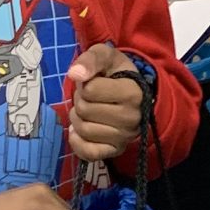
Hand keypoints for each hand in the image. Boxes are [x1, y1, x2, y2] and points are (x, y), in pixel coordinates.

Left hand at [65, 43, 143, 162]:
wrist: (135, 94)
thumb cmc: (117, 74)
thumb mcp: (106, 57)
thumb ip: (90, 59)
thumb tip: (74, 74)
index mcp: (132, 93)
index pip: (90, 90)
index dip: (85, 84)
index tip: (94, 82)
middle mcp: (131, 118)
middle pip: (84, 110)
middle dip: (80, 100)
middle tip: (90, 97)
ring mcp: (124, 137)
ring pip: (83, 130)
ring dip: (78, 118)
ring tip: (88, 111)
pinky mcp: (116, 151)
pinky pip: (88, 153)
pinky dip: (77, 141)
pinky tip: (79, 131)